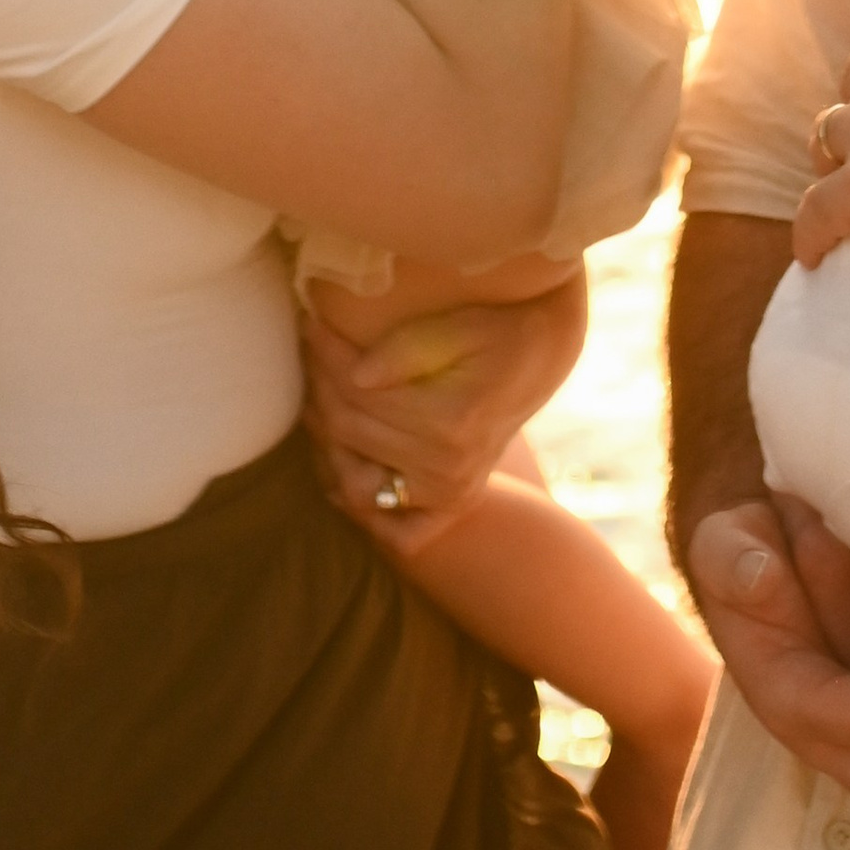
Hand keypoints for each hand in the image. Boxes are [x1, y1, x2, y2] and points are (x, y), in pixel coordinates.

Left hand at [302, 269, 585, 547]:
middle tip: (307, 348)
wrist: (543, 358)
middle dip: (319, 385)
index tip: (308, 323)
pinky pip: (392, 527)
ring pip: (354, 479)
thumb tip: (358, 376)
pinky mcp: (450, 506)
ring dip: (324, 440)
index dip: (326, 353)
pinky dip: (359, 502)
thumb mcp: (465, 324)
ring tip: (316, 394)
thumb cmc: (502, 331)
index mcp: (453, 423)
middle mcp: (450, 470)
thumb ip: (411, 347)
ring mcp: (450, 495)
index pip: (358, 392)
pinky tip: (342, 459)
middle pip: (350, 431)